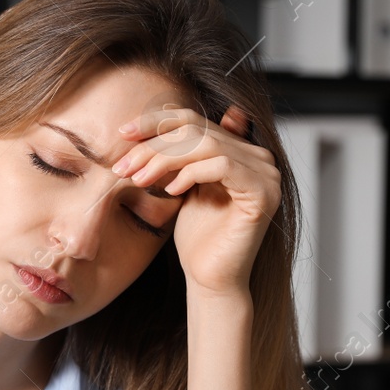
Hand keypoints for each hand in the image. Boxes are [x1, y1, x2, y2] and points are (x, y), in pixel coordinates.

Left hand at [112, 103, 279, 297]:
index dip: (157, 121)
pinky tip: (171, 191)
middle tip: (123, 165)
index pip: (196, 120)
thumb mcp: (181, 184)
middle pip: (198, 129)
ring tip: (139, 179)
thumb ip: (179, 153)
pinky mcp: (263, 192)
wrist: (210, 278)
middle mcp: (258, 157)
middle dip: (154, 145)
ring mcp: (266, 173)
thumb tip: (166, 111)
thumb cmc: (196, 237)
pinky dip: (191, 174)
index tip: (123, 133)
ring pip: (207, 144)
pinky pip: (222, 165)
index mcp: (240, 150)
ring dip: (165, 159)